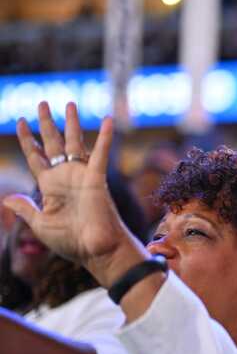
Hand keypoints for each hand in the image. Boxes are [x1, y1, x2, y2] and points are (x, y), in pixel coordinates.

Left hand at [4, 102, 137, 280]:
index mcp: (50, 186)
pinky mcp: (97, 179)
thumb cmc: (70, 242)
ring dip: (72, 123)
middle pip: (53, 143)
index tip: (21, 122)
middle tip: (41, 104)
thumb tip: (6, 198)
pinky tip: (108, 120)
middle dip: (47, 123)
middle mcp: (65, 176)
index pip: (36, 156)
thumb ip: (26, 209)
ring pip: (74, 143)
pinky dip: (105, 137)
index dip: (28, 139)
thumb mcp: (40, 225)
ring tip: (69, 103)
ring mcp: (82, 176)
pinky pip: (100, 154)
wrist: (95, 250)